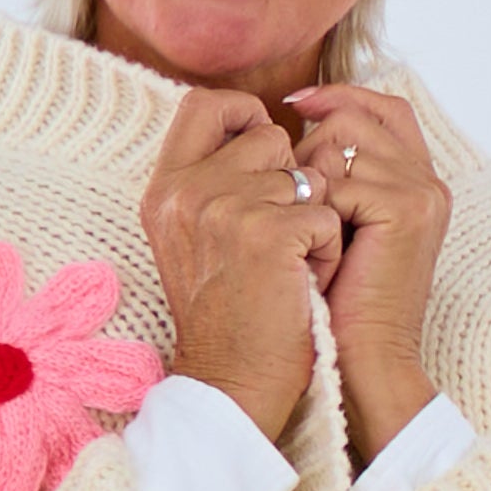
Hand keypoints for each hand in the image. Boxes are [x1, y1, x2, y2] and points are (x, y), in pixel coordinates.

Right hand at [139, 89, 343, 444]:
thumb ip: (214, 182)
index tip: (268, 154)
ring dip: (312, 220)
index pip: (203, 104)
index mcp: (164, 189)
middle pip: (269, 137)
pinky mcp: (266, 232)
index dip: (246, 115)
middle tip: (276, 243)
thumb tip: (265, 129)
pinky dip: (326, 253)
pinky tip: (302, 286)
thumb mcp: (196, 240)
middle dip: (291, 183)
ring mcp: (223, 207)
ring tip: (289, 268)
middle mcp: (185, 191)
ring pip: (305, 176)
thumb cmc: (228, 318)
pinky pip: (325, 214)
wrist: (232, 385)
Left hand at [286, 85, 450, 463]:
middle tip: (298, 202)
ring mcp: (423, 192)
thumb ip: (334, 179)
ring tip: (311, 231)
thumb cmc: (338, 306)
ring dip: (310, 179)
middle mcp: (429, 180)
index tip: (295, 103)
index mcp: (419, 183)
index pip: (384, 107)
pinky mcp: (407, 209)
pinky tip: (319, 249)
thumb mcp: (337, 231)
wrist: (364, 363)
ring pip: (342, 140)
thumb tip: (293, 124)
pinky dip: (316, 211)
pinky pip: (338, 178)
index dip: (341, 97)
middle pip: (358, 116)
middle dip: (313, 147)